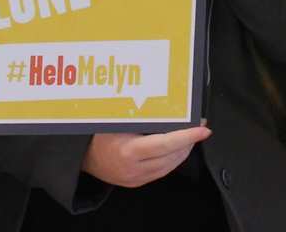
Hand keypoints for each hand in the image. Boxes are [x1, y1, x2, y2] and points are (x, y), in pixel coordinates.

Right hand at [81, 124, 211, 187]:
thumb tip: (165, 104)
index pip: (166, 144)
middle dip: (189, 141)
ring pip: (171, 165)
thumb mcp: (116, 120)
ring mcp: (137, 178)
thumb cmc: (97, 134)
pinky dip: (173, 158)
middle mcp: (134, 168)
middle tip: (199, 125)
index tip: (203, 128)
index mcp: (129, 151)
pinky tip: (177, 147)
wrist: (82, 157)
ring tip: (190, 134)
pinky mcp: (138, 182)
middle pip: (172, 156)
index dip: (187, 136)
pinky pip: (162, 171)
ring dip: (184, 150)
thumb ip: (139, 116)